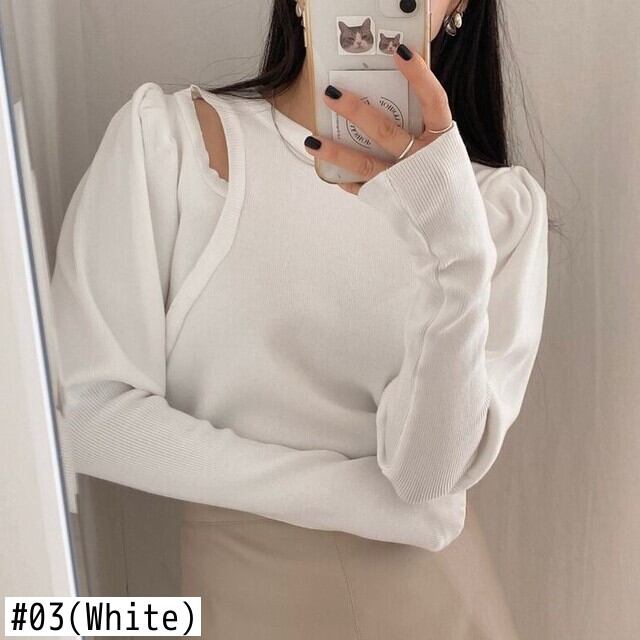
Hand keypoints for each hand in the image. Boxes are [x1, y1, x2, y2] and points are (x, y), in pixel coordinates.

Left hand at [303, 44, 452, 194]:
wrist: (455, 223)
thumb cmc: (445, 178)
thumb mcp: (442, 148)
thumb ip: (422, 126)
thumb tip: (385, 97)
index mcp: (441, 140)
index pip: (433, 101)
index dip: (419, 76)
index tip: (398, 53)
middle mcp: (422, 159)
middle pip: (385, 131)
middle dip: (355, 111)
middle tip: (330, 94)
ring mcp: (403, 180)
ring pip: (365, 163)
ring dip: (335, 152)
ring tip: (311, 141)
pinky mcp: (390, 198)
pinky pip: (363, 188)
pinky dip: (346, 180)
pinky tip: (330, 172)